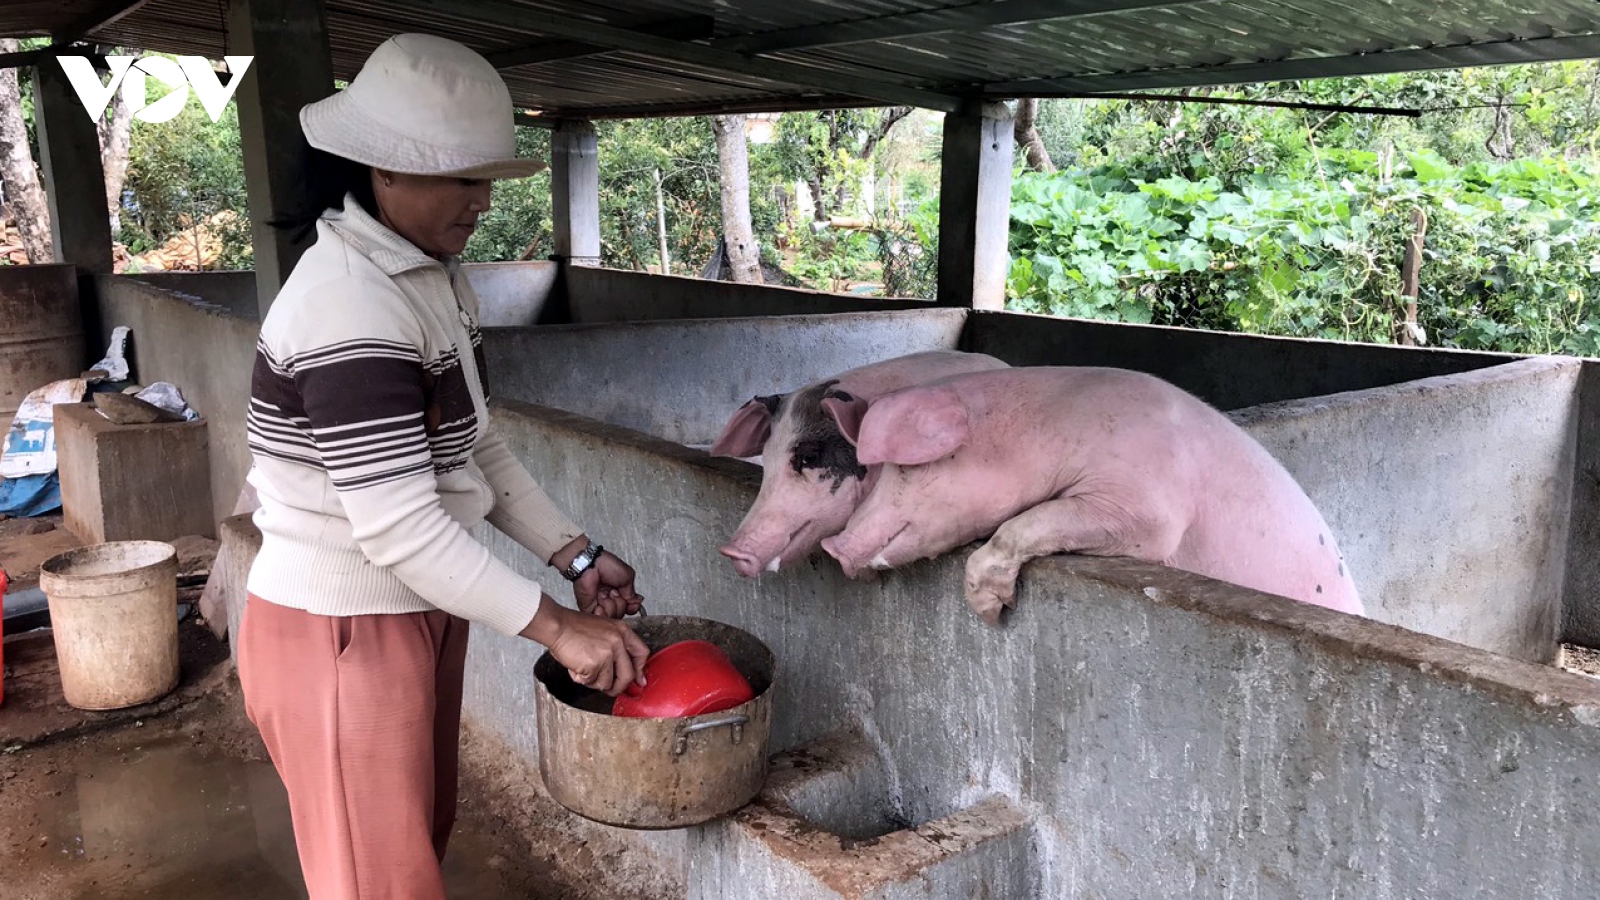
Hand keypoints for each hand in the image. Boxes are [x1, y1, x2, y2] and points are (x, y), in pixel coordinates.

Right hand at [524, 596, 649, 695]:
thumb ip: (615, 646)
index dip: (640, 670)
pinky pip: (590, 682)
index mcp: (622, 631)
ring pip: (607, 683)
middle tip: (611, 689)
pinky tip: (576, 666)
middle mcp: (617, 642)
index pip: (641, 653)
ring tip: (583, 667)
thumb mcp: (602, 629)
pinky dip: (581, 679)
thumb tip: (621, 668)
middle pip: (628, 675)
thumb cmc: (573, 627)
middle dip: (619, 687)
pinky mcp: (594, 664)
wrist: (557, 625)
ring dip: (594, 681)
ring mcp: (607, 653)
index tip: (639, 680)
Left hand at [574, 550, 642, 619]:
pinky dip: (601, 613)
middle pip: (621, 614)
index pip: (628, 607)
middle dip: (621, 604)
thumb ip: (632, 593)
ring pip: (611, 617)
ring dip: (611, 605)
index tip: (633, 605)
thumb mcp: (627, 576)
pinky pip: (599, 618)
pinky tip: (600, 603)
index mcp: (618, 591)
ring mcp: (600, 603)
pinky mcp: (589, 608)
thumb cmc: (605, 565)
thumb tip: (636, 602)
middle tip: (615, 592)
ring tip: (606, 594)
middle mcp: (609, 598)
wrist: (590, 565)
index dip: (632, 608)